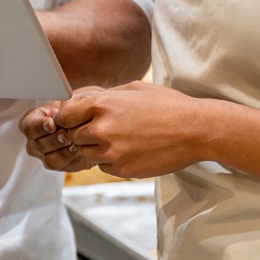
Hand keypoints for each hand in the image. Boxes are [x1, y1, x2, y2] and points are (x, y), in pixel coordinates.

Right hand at [19, 87, 104, 172]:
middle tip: (69, 134)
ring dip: (66, 152)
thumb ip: (62, 107)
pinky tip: (83, 151)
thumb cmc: (75, 106)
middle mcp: (35, 142)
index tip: (52, 123)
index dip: (40, 127)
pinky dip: (76, 160)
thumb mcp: (70, 100)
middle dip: (56, 140)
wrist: (90, 117)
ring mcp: (46, 156)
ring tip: (77, 143)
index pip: (29, 127)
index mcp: (31, 123)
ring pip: (52, 161)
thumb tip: (55, 115)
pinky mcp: (62, 166)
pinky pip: (67, 168)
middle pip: (40, 146)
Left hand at [54, 82, 208, 178]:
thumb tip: (79, 100)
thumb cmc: (166, 105)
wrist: (194, 130)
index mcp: (102, 105)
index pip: (65, 115)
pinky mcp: (122, 170)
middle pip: (73, 136)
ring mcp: (112, 152)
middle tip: (102, 129)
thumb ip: (102, 96)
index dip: (69, 117)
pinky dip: (110, 160)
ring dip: (95, 148)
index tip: (76, 119)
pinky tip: (130, 149)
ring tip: (119, 138)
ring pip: (86, 154)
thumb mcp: (132, 89)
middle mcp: (102, 129)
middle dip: (82, 132)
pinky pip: (103, 167)